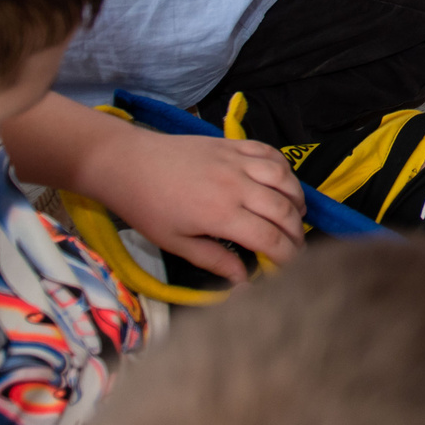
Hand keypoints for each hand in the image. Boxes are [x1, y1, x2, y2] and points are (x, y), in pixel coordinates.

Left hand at [90, 126, 305, 281]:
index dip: (287, 256)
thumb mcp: (175, 243)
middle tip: (297, 247)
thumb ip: (214, 260)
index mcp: (221, 215)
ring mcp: (236, 161)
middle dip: (297, 232)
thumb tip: (244, 280)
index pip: (269, 238)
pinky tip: (282, 182)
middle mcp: (237, 186)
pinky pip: (270, 152)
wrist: (128, 162)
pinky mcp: (232, 144)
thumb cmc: (146, 207)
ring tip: (296, 214)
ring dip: (296, 198)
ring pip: (284, 178)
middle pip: (283, 210)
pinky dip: (284, 168)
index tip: (291, 267)